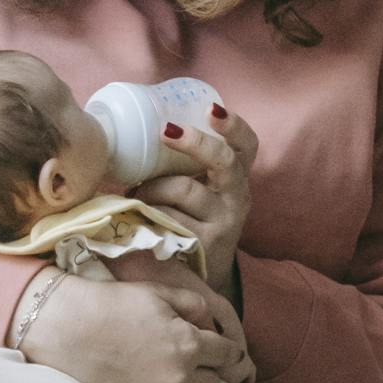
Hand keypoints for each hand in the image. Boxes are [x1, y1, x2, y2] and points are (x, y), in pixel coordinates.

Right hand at [12, 270, 251, 382]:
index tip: (222, 348)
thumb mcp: (159, 292)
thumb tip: (210, 322)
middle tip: (193, 357)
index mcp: (189, 343)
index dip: (227, 349)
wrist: (68, 327)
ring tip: (175, 375)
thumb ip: (194, 305)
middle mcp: (180, 375)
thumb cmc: (113, 303)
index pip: (229, 355)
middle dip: (209, 369)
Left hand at [136, 107, 257, 293]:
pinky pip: (169, 217)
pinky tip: (139, 216)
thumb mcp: (202, 189)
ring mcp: (225, 222)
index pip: (247, 145)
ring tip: (135, 193)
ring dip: (152, 187)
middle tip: (165, 131)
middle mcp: (238, 196)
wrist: (203, 272)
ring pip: (184, 189)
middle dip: (194, 142)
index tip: (213, 110)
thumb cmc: (193, 218)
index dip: (234, 125)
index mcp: (237, 176)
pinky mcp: (206, 244)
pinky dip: (149, 212)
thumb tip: (138, 129)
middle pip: (223, 161)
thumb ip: (186, 165)